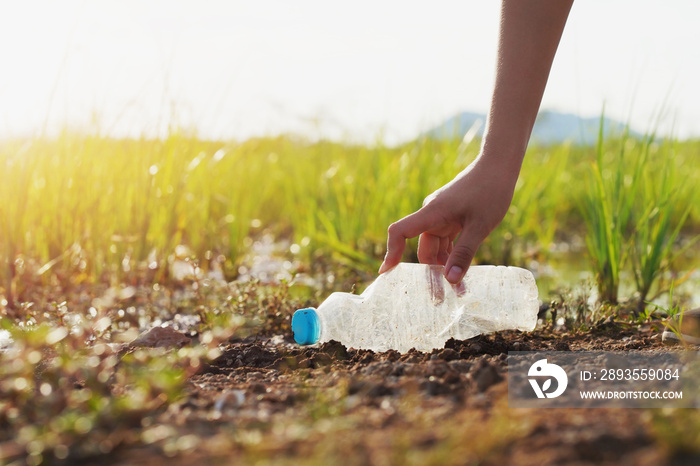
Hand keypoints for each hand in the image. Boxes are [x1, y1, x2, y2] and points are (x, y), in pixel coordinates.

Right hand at [378, 156, 517, 283]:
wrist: (498, 166)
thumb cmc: (490, 192)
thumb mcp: (480, 227)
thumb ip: (464, 253)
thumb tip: (451, 281)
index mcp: (431, 213)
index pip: (400, 232)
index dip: (391, 252)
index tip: (386, 273)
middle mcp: (431, 215)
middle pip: (422, 248)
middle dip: (430, 272)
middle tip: (440, 298)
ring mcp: (442, 216)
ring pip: (435, 247)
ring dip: (443, 265)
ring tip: (456, 289)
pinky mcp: (452, 216)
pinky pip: (446, 240)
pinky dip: (452, 255)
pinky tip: (461, 270)